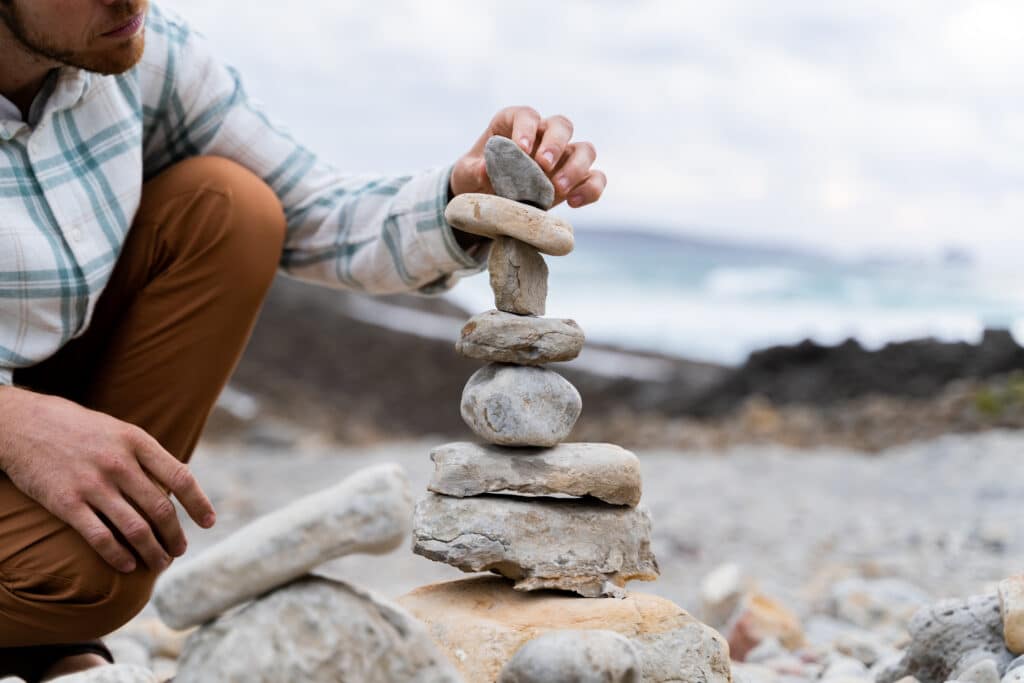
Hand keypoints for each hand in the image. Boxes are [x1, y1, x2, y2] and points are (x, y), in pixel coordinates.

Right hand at [0, 387, 215, 572]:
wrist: (24, 424)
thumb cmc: (78, 429)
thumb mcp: (119, 430)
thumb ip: (147, 456)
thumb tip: (178, 482)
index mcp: (137, 442)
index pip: (180, 477)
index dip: (199, 503)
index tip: (209, 523)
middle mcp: (119, 463)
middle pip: (161, 509)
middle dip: (175, 536)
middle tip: (180, 550)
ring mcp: (93, 484)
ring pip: (135, 529)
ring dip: (152, 552)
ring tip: (160, 563)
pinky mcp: (66, 503)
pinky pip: (100, 538)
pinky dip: (118, 557)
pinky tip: (127, 566)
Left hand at [450, 106, 606, 207]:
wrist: (486, 198)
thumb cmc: (475, 177)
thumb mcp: (465, 174)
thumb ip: (472, 170)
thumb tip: (485, 170)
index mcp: (514, 124)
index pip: (526, 115)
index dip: (526, 128)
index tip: (521, 149)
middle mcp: (543, 136)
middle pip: (561, 125)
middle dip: (555, 143)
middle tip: (543, 165)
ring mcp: (563, 158)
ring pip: (585, 150)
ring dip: (576, 167)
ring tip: (557, 188)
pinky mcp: (575, 181)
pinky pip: (595, 179)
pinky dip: (591, 189)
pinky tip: (574, 203)